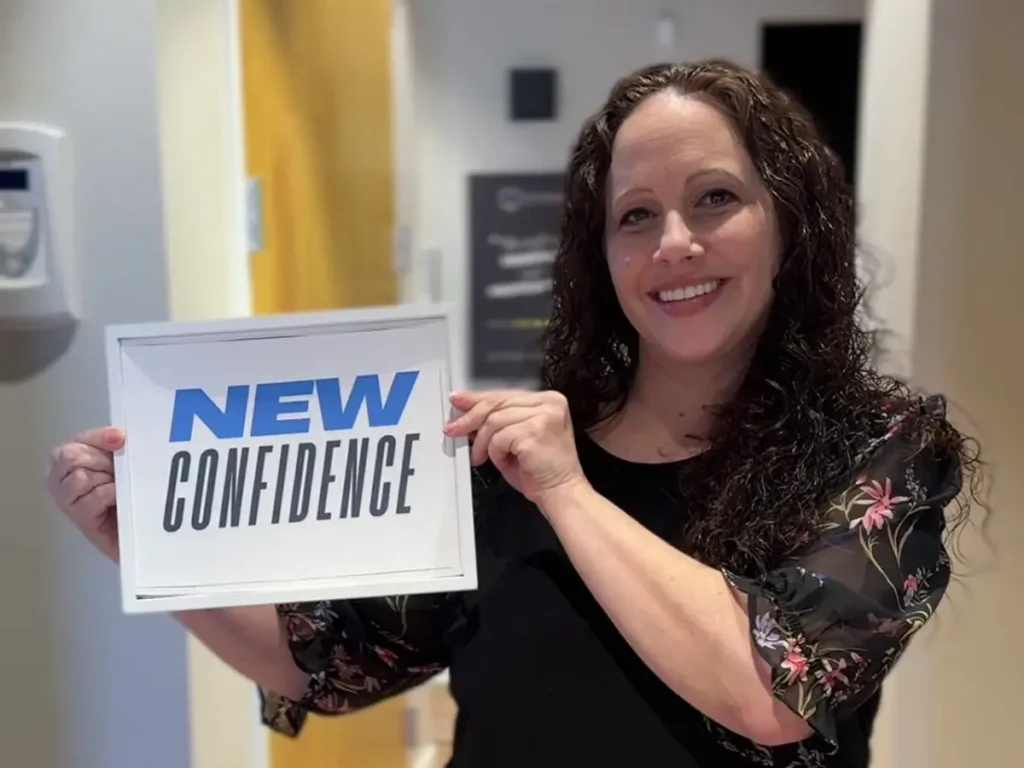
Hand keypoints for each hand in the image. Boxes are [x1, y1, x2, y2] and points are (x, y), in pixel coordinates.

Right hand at [46, 426, 124, 561]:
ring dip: (106, 479)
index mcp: (70, 459)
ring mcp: (65, 499)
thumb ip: (115, 446)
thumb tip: (119, 437)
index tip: (121, 439)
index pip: (78, 440)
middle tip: (118, 471)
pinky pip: (94, 496)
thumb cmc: (129, 493)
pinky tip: (118, 501)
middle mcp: (60, 478)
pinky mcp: (79, 519)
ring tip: (119, 488)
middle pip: (70, 456)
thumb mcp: (122, 462)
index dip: (99, 437)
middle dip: (101, 461)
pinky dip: (110, 494)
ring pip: (80, 475)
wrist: (141, 530)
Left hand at [444, 389, 587, 505]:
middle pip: (497, 403)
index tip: (458, 401)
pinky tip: (501, 461)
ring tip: (483, 457)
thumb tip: (466, 414)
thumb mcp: (514, 439)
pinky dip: (495, 452)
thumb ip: (497, 422)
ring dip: (483, 442)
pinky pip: (499, 437)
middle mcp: (549, 403)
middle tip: (453, 429)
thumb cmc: (541, 471)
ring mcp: (544, 416)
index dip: (478, 399)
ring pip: (494, 420)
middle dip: (471, 418)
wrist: (561, 492)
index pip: (505, 395)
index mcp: (548, 400)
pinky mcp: (534, 432)